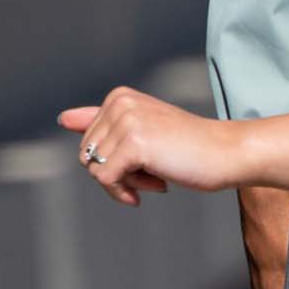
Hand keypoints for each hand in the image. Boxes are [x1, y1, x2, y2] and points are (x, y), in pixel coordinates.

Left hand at [59, 90, 244, 203]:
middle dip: (117, 172)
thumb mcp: (142, 130)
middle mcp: (119, 103)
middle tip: (154, 172)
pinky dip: (125, 192)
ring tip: (158, 176)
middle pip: (87, 156)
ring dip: (125, 183)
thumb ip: (101, 123)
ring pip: (95, 170)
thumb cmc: (189, 146)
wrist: (226, 153)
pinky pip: (106, 180)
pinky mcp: (133, 144)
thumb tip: (62, 118)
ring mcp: (126, 121)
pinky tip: (157, 186)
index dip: (113, 160)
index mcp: (118, 97)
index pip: (89, 141)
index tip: (143, 161)